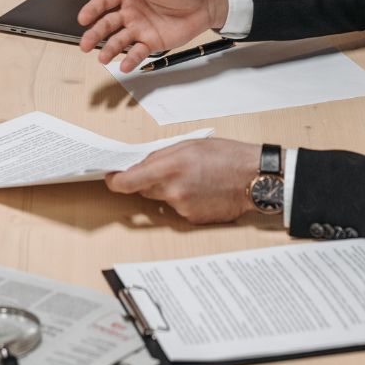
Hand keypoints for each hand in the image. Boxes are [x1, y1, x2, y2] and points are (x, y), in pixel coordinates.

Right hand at [77, 0, 228, 71]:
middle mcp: (130, 12)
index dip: (92, 9)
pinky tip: (124, 66)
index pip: (104, 1)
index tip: (83, 18)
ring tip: (102, 58)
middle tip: (85, 44)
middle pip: (107, 23)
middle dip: (94, 33)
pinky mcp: (151, 42)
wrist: (205, 3)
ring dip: (109, 49)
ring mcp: (139, 28)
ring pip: (119, 40)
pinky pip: (138, 52)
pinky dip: (130, 60)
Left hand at [105, 139, 262, 224]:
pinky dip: (184, 200)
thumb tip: (141, 164)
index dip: (115, 182)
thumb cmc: (226, 155)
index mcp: (169, 167)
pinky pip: (178, 209)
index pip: (128, 181)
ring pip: (162, 199)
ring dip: (169, 190)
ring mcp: (182, 207)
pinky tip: (202, 190)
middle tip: (166, 170)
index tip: (110, 178)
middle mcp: (173, 190)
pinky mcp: (192, 219)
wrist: (254, 177)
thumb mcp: (190, 145)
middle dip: (148, 181)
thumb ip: (162, 155)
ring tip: (194, 178)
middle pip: (143, 189)